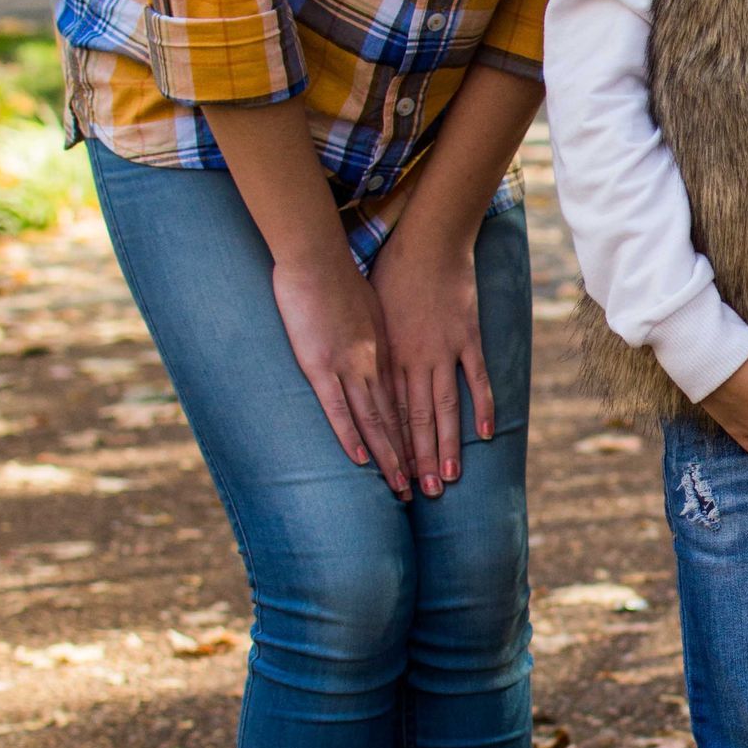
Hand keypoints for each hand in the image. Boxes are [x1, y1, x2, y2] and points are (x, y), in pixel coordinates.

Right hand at [269, 249, 410, 496]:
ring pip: (376, 420)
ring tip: (402, 489)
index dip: (420, 434)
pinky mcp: (320, 365)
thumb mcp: (369, 307)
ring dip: (390, 456)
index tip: (431, 460)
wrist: (316, 256)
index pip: (408, 401)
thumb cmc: (339, 276)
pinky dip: (352, 436)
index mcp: (387, 351)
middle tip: (427, 490)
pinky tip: (363, 460)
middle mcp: (376, 364)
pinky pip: (340, 408)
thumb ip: (374, 333)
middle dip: (414, 457)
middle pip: (400, 418)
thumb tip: (377, 346)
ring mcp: (350, 366)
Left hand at [370, 228, 493, 496]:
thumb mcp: (369, 310)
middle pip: (414, 419)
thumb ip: (371, 344)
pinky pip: (475, 379)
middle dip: (418, 459)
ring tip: (449, 477)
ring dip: (446, 445)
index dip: (390, 447)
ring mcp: (442, 351)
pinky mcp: (467, 338)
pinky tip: (485, 435)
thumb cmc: (390, 270)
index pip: (387, 413)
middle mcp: (412, 360)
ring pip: (443, 408)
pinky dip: (481, 407)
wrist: (425, 240)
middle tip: (423, 493)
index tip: (392, 477)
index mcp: (385, 355)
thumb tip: (361, 368)